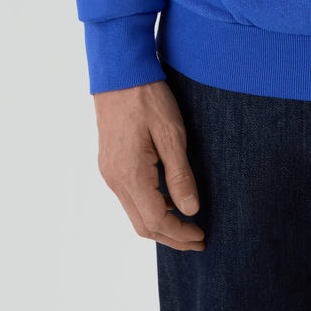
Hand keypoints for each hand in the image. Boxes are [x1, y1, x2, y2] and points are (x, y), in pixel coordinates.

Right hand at [93, 79, 205, 250]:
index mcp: (130, 174)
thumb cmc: (147, 97)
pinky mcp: (109, 164)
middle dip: (171, 236)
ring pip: (134, 213)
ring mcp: (109, 172)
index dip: (179, 234)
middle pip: (142, 225)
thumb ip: (180, 174)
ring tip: (188, 222)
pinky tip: (169, 198)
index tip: (201, 236)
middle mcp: (114, 180)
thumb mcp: (171, 132)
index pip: (155, 221)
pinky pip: (129, 197)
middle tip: (198, 239)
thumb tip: (191, 210)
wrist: (118, 72)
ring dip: (161, 223)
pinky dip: (150, 206)